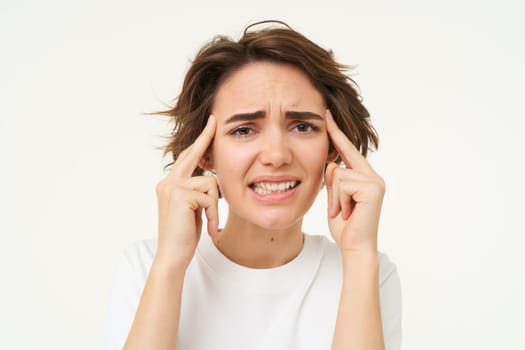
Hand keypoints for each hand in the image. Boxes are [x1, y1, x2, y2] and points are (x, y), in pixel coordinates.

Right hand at [154, 115, 218, 267]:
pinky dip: (214, 214)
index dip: (199, 143)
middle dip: (205, 138)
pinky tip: (209, 228)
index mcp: (169, 185)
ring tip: (210, 224)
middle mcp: (167, 182)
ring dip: (215, 207)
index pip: (186, 159)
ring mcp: (172, 187)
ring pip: (210, 183)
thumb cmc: (185, 236)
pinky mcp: (180, 195)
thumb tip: (209, 179)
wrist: (173, 256)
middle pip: (192, 155)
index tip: (210, 126)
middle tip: (215, 122)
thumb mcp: (192, 210)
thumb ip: (196, 192)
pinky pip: (210, 197)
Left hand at [324, 110, 384, 253]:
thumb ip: (333, 180)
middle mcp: (372, 176)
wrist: (355, 246)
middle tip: (342, 213)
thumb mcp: (335, 199)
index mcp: (364, 177)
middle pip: (338, 165)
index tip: (327, 114)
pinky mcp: (372, 187)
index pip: (347, 151)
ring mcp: (374, 181)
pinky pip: (342, 184)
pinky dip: (340, 201)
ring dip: (335, 198)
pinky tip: (349, 213)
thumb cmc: (345, 226)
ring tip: (345, 213)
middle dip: (333, 191)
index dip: (336, 133)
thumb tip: (332, 164)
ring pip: (337, 174)